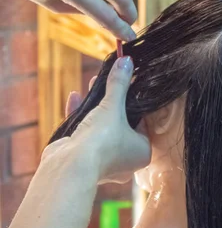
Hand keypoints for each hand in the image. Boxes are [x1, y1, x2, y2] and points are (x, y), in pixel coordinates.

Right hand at [43, 56, 150, 181]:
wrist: (71, 166)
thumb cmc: (102, 140)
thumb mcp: (113, 106)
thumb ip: (119, 84)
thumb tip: (127, 61)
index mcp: (142, 153)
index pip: (142, 123)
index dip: (133, 103)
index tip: (126, 86)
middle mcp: (126, 161)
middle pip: (120, 125)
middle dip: (111, 102)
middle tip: (107, 81)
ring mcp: (103, 162)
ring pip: (101, 129)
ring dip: (95, 107)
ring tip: (92, 85)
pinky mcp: (83, 160)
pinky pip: (85, 135)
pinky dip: (80, 116)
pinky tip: (74, 97)